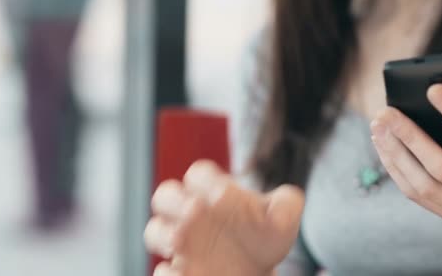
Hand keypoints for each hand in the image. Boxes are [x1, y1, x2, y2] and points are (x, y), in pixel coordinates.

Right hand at [144, 160, 304, 275]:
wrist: (259, 270)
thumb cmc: (266, 235)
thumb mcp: (285, 216)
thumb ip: (288, 202)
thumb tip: (281, 207)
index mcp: (214, 192)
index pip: (199, 175)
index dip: (205, 181)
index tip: (222, 196)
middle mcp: (193, 214)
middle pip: (165, 195)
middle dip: (173, 201)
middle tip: (193, 212)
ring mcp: (183, 243)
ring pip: (154, 230)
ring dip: (163, 234)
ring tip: (181, 243)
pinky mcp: (181, 271)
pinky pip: (162, 271)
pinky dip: (170, 273)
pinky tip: (189, 273)